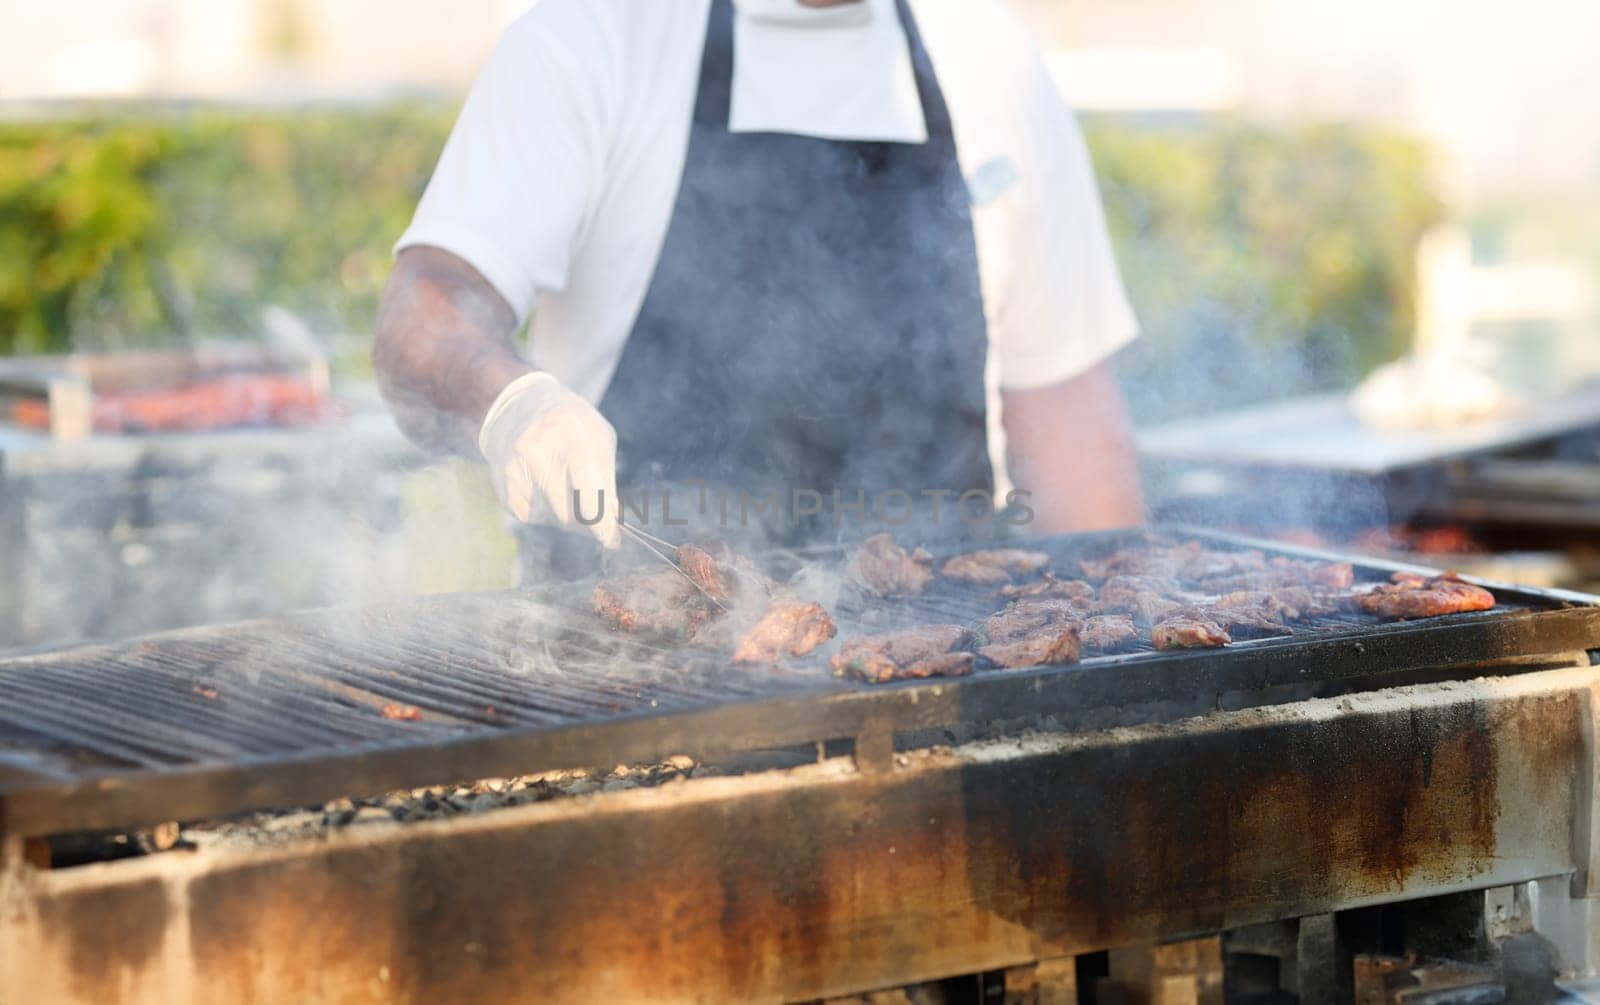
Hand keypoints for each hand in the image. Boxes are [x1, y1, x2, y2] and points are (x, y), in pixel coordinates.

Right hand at [477, 372, 619, 548]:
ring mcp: (515, 467)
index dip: (602, 525)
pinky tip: (545, 488)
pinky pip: (530, 516)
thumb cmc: (570, 423)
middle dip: (587, 520)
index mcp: (571, 434)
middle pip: (569, 512)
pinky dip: (544, 512)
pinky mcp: (503, 483)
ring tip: (568, 491)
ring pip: (550, 518)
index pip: (589, 492)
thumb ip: (607, 479)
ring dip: (566, 516)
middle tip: (596, 516)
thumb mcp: (598, 437)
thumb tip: (612, 523)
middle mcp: (538, 451)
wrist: (519, 404)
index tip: (611, 540)